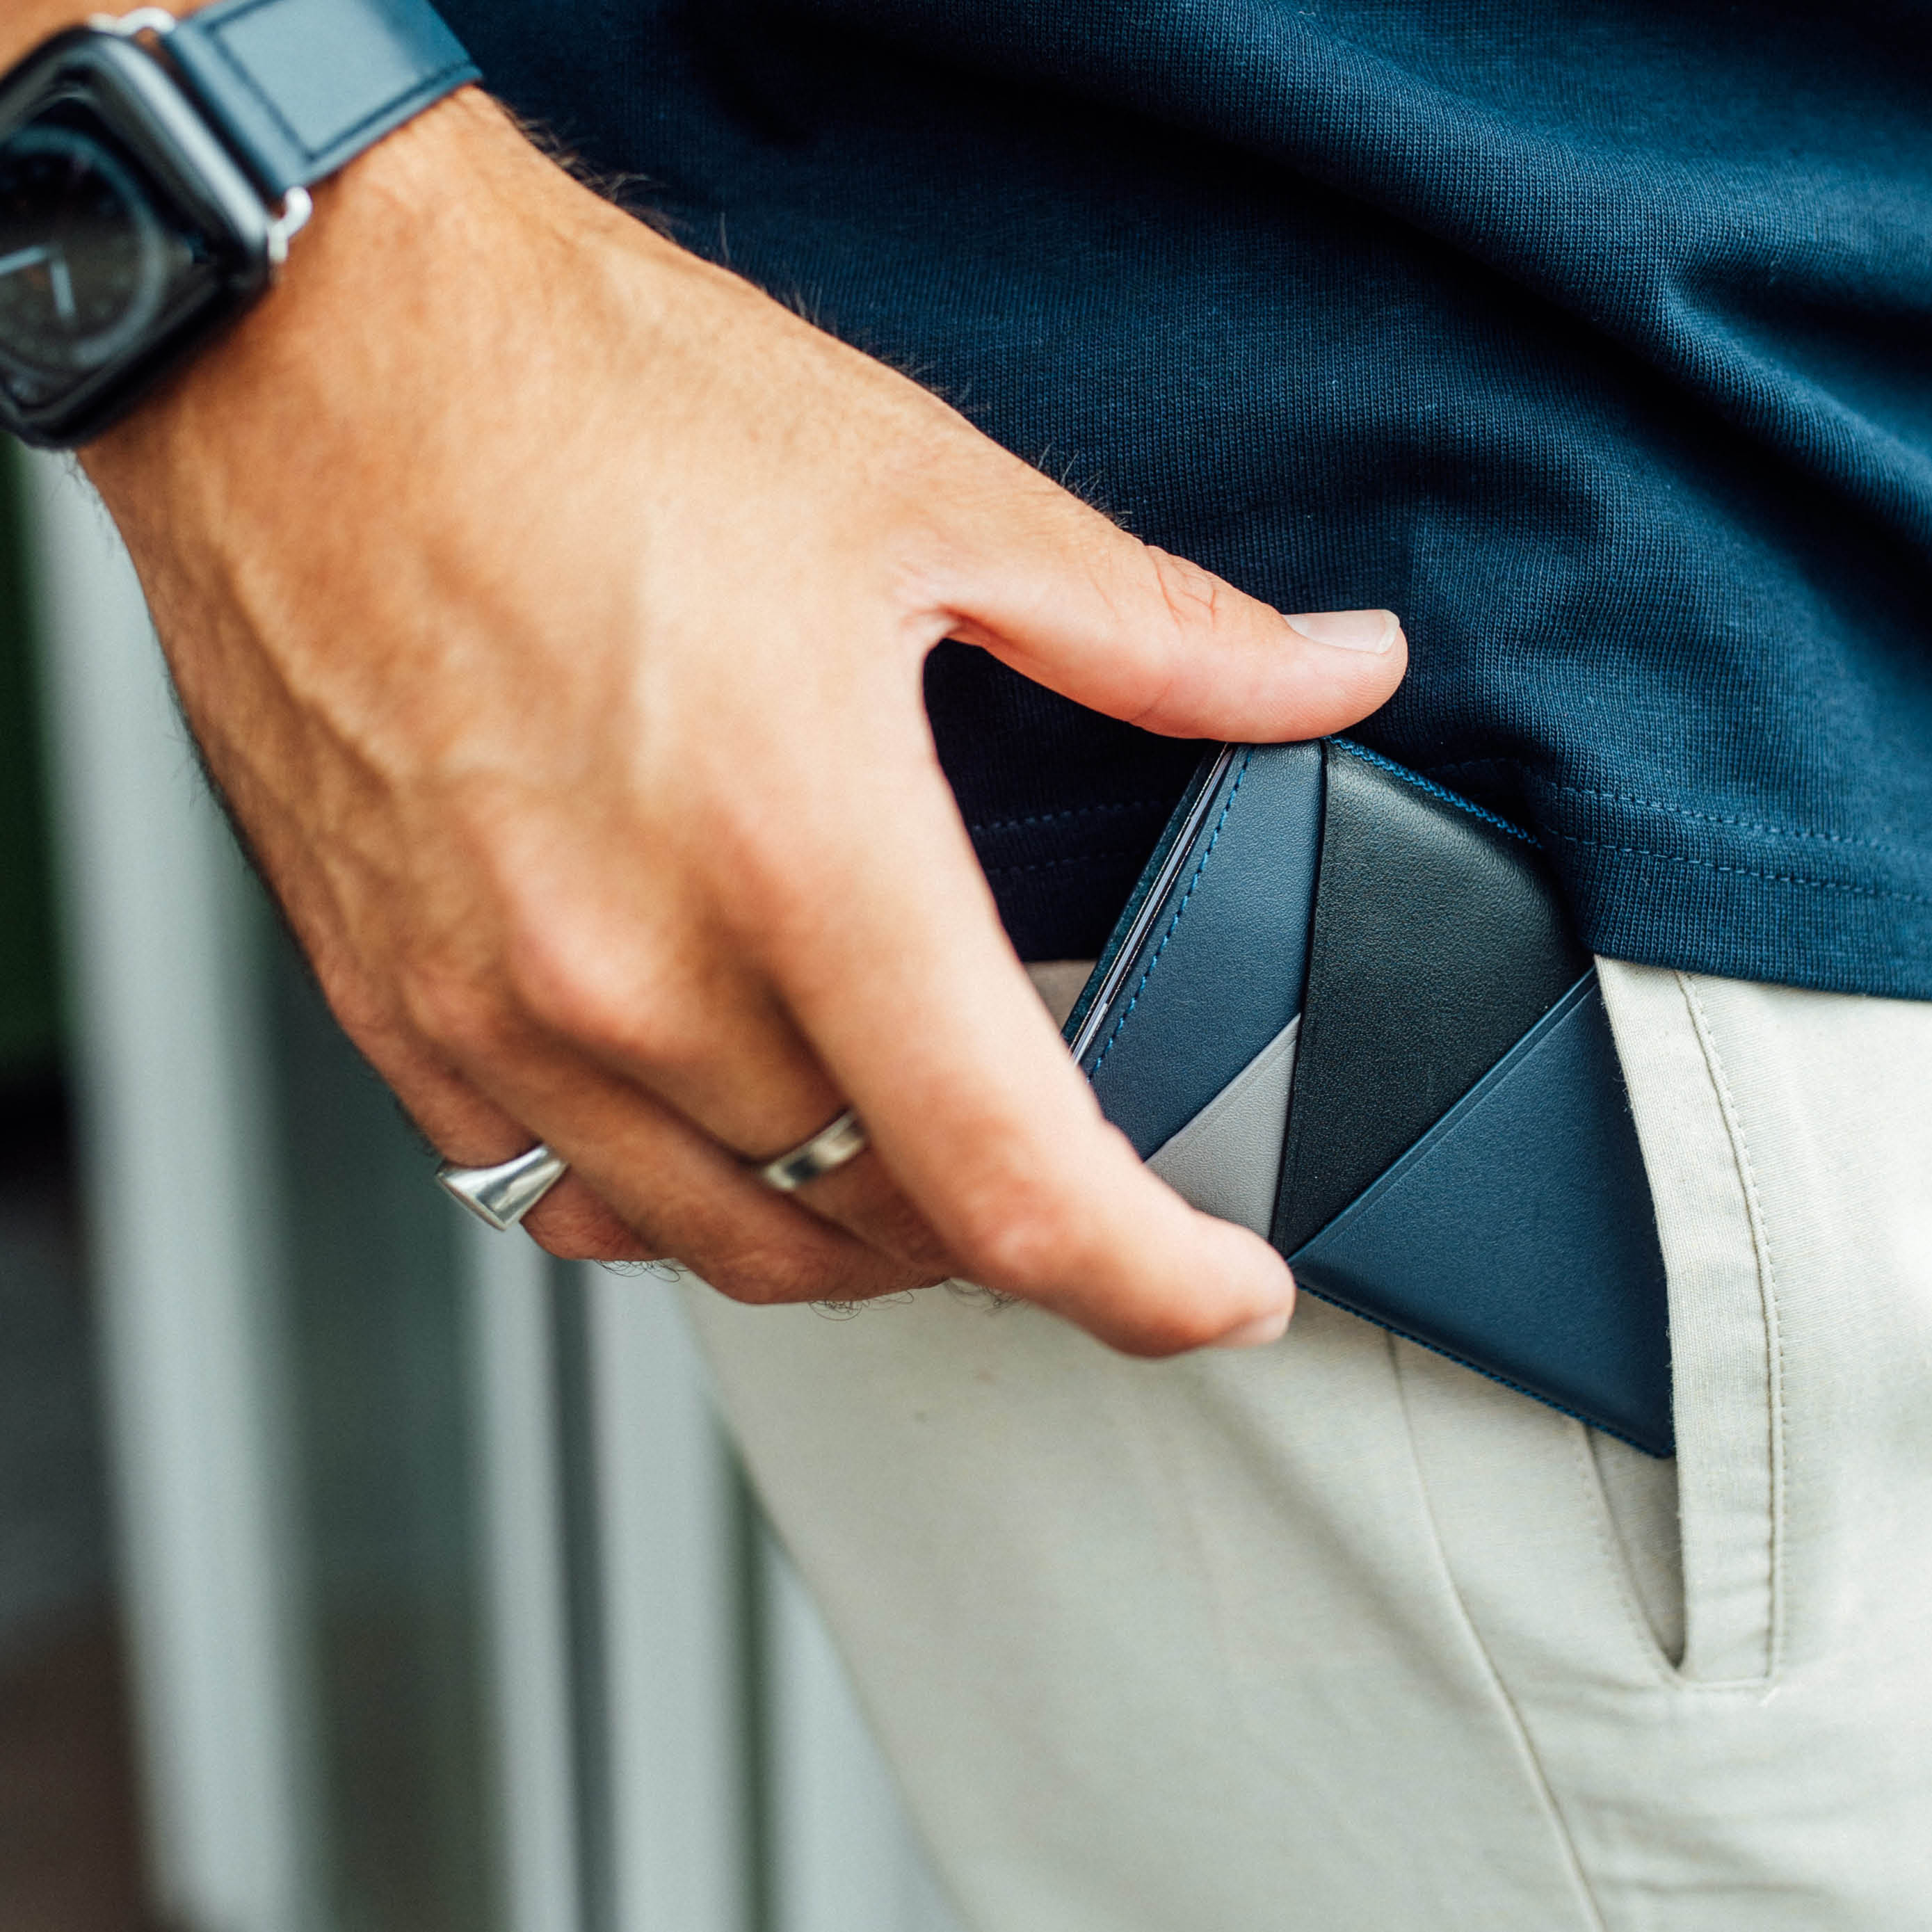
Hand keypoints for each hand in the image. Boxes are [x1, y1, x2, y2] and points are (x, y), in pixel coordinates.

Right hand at [84, 90, 1406, 1355]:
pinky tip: (718, 1120)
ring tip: (914, 1162)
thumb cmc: (582, 397)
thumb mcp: (922, 492)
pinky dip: (676, 1190)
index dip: (1153, 1281)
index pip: (1013, 1180)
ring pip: (723, 1239)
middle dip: (1008, 1227)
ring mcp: (496, 1008)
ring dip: (851, 1232)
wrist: (306, 350)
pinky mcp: (396, 1007)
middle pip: (877, 1226)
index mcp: (798, 849)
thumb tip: (1324, 674)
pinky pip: (554, 1190)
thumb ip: (1157, 634)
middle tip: (1063, 1160)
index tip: (1219, 1291)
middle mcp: (632, 969)